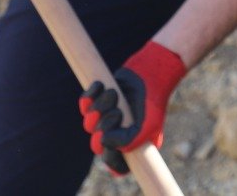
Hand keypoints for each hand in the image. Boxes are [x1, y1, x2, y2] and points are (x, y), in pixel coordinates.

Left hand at [79, 41, 187, 174]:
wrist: (151, 72)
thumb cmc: (152, 102)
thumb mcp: (148, 126)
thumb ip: (128, 142)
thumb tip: (103, 141)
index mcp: (130, 146)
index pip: (114, 165)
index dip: (110, 157)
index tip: (112, 144)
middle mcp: (116, 134)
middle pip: (96, 145)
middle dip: (104, 127)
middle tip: (116, 113)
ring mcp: (106, 117)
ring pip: (89, 123)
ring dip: (100, 107)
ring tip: (114, 94)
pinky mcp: (99, 100)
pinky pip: (85, 104)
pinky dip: (90, 95)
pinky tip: (101, 86)